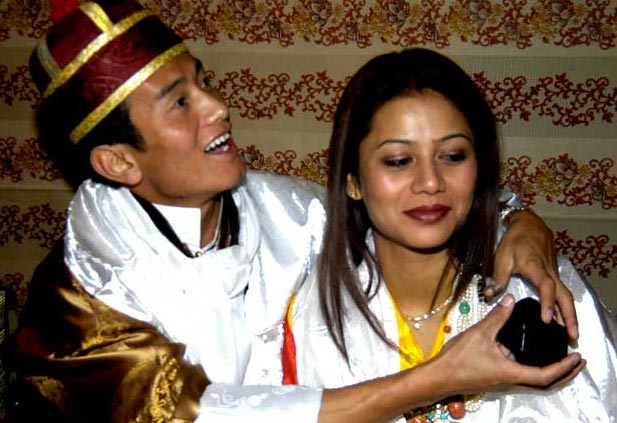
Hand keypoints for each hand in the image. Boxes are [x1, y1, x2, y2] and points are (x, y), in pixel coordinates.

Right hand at [436, 294, 583, 395]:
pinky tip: (530, 356)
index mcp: (511, 373)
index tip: (576, 357)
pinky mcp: (496, 379)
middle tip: (578, 361)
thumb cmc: (458, 359)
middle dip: (565, 374)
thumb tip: (511, 299)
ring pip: (535, 382)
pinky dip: (536, 370)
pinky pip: (524, 378)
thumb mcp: (479, 333)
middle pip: (546, 383)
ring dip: (552, 373)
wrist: (439, 376)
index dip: (563, 367)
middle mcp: (511, 381)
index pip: (545, 374)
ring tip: (561, 359)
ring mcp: (504, 382)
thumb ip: (497, 316)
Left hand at [488, 209, 578, 339]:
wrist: (529, 224)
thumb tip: (488, 294)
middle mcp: (549, 272)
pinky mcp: (554, 274)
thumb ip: (497, 276)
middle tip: (571, 334)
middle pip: (564, 295)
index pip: (546, 286)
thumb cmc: (515, 239)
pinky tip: (562, 318)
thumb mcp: (502, 255)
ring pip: (566, 295)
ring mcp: (554, 273)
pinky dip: (565, 306)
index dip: (547, 302)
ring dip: (570, 313)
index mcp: (536, 267)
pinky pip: (562, 292)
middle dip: (569, 316)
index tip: (547, 319)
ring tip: (571, 332)